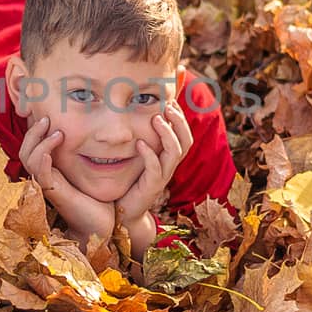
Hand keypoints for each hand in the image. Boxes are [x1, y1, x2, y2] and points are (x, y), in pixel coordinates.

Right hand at [17, 116, 114, 242]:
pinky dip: (42, 161)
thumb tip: (96, 132)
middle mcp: (45, 176)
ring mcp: (48, 185)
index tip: (48, 116)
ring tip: (58, 133)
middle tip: (47, 118)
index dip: (35, 131)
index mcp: (51, 170)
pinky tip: (49, 152)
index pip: (32, 147)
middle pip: (25, 151)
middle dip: (33, 132)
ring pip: (29, 160)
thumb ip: (88, 154)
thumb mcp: (91, 171)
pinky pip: (41, 175)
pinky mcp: (55, 194)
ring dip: (41, 143)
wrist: (102, 225)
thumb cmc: (98, 199)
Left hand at [116, 100, 192, 226]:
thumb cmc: (130, 180)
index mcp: (169, 158)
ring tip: (156, 119)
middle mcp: (169, 166)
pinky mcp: (151, 187)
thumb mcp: (138, 156)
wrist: (124, 210)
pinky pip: (155, 169)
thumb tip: (140, 113)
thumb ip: (142, 137)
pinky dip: (149, 154)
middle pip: (186, 142)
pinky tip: (140, 143)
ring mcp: (162, 177)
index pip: (185, 135)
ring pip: (175, 153)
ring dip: (167, 134)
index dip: (181, 118)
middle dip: (179, 122)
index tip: (171, 101)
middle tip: (167, 106)